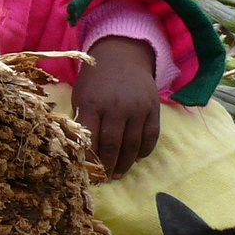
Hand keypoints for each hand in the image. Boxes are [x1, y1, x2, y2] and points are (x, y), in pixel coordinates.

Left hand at [71, 37, 160, 178]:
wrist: (122, 55)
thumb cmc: (96, 80)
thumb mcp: (81, 96)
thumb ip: (82, 122)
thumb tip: (82, 152)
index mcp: (92, 105)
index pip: (90, 141)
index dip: (88, 161)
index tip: (87, 174)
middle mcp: (116, 108)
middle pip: (112, 147)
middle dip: (107, 167)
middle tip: (104, 179)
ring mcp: (137, 108)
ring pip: (132, 146)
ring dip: (125, 164)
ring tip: (117, 174)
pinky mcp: (153, 108)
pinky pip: (151, 137)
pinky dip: (144, 151)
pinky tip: (136, 158)